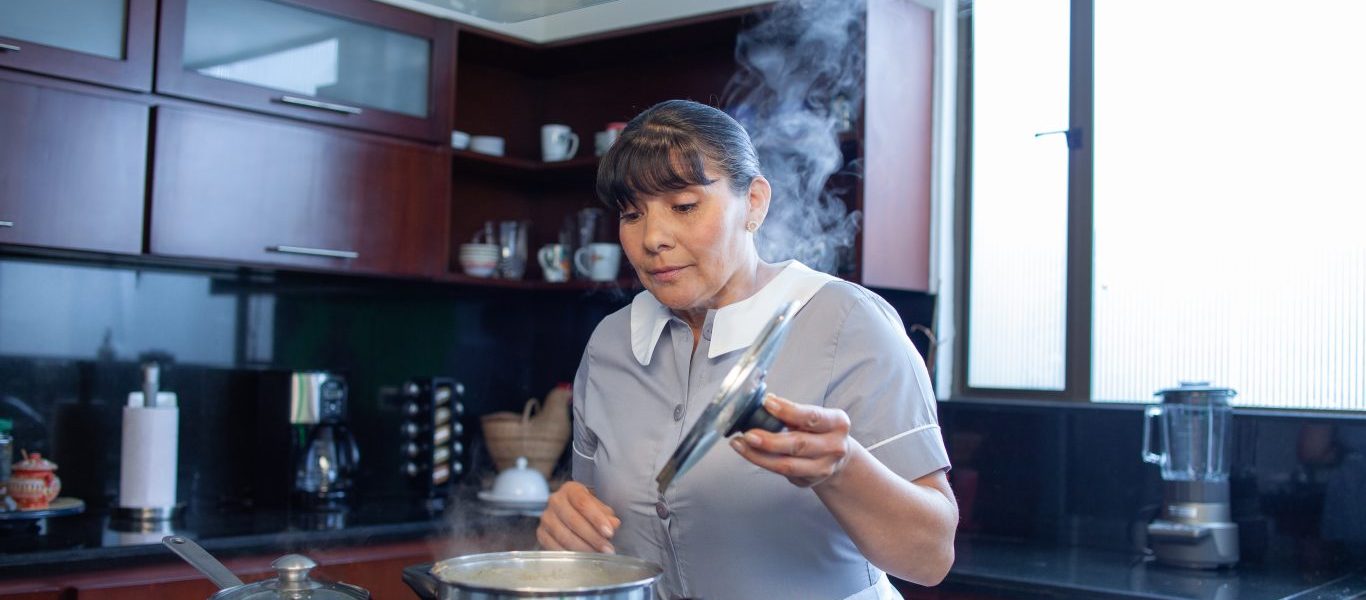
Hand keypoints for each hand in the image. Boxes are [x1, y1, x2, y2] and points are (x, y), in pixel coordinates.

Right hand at [537, 481, 620, 553]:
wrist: (571, 513)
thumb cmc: (588, 510)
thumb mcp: (600, 508)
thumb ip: (607, 515)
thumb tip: (614, 524)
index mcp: (571, 489)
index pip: (583, 503)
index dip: (597, 519)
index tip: (610, 533)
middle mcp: (555, 501)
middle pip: (573, 521)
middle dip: (593, 537)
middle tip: (608, 549)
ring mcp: (546, 518)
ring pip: (564, 536)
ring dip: (583, 549)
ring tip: (598, 556)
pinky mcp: (541, 534)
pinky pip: (554, 547)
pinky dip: (570, 555)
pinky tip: (583, 560)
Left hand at [730, 394, 852, 487]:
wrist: (836, 458)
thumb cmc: (818, 431)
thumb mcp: (813, 416)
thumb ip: (792, 412)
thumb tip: (765, 402)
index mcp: (837, 423)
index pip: (811, 417)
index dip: (788, 411)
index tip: (767, 404)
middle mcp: (834, 447)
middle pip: (799, 444)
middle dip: (770, 440)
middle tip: (748, 434)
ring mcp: (823, 468)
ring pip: (788, 464)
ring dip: (759, 455)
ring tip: (740, 444)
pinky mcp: (809, 481)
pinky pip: (781, 473)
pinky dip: (762, 462)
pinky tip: (749, 453)